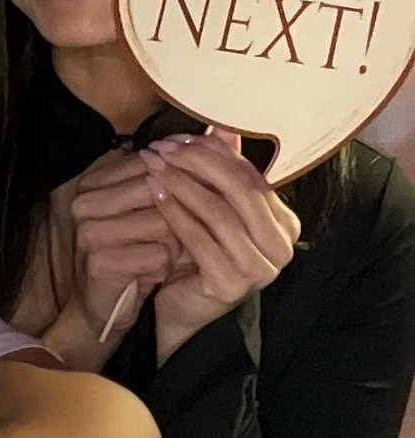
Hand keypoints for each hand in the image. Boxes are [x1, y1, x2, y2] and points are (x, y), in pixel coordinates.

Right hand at [28, 150, 182, 366]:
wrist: (107, 307)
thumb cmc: (137, 253)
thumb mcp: (160, 209)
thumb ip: (186, 171)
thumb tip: (227, 131)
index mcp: (94, 181)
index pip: (151, 163)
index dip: (185, 180)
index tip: (199, 200)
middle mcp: (85, 201)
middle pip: (157, 188)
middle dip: (182, 212)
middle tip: (185, 234)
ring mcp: (88, 231)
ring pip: (161, 221)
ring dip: (176, 241)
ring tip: (168, 255)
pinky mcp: (98, 262)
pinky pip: (155, 255)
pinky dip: (166, 265)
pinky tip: (157, 273)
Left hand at [141, 130, 300, 363]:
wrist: (182, 310)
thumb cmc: (198, 255)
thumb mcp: (213, 209)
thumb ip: (221, 171)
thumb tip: (221, 126)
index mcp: (285, 225)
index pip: (251, 176)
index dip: (213, 153)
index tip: (176, 138)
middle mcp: (281, 248)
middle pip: (240, 189)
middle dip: (198, 163)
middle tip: (162, 149)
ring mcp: (260, 269)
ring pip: (219, 211)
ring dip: (182, 184)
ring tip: (153, 166)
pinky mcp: (232, 285)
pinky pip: (199, 238)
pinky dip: (175, 211)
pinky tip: (154, 193)